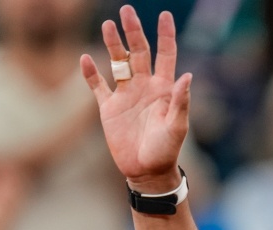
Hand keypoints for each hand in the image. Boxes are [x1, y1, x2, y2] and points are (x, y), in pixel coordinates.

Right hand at [80, 6, 190, 192]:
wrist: (147, 171)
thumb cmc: (167, 150)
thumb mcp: (177, 126)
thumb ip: (180, 101)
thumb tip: (187, 75)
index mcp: (163, 88)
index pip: (166, 54)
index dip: (166, 35)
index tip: (165, 15)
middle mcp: (144, 86)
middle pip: (139, 52)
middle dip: (133, 31)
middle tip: (126, 10)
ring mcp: (126, 95)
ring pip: (118, 63)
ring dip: (113, 45)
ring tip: (107, 25)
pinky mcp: (109, 108)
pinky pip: (98, 86)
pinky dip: (91, 73)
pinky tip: (86, 58)